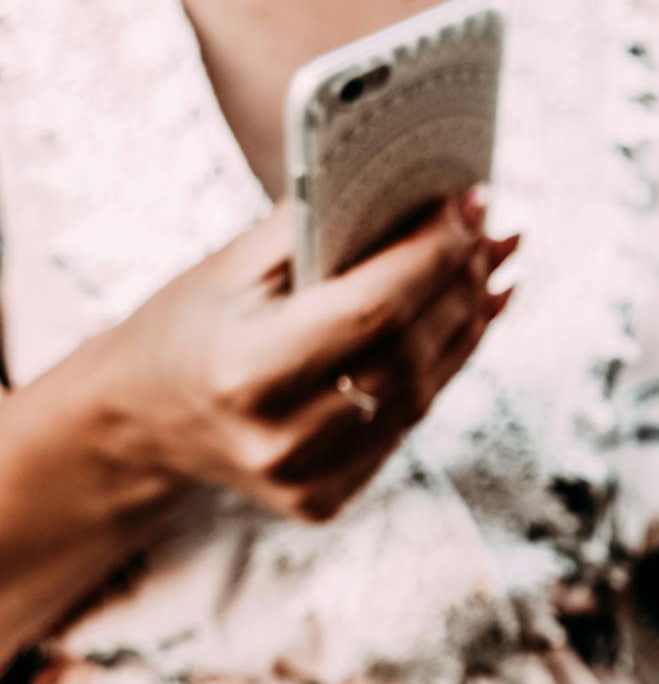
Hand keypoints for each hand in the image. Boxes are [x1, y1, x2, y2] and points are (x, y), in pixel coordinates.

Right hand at [88, 194, 515, 522]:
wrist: (141, 421)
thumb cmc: (191, 324)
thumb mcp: (232, 267)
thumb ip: (317, 227)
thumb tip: (413, 185)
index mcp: (246, 374)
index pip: (374, 311)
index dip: (431, 255)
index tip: (468, 204)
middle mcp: (282, 439)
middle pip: (408, 354)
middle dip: (459, 283)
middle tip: (492, 229)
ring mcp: (308, 479)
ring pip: (422, 394)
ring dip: (467, 324)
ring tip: (492, 267)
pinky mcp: (328, 498)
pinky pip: (407, 425)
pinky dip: (444, 366)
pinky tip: (469, 318)